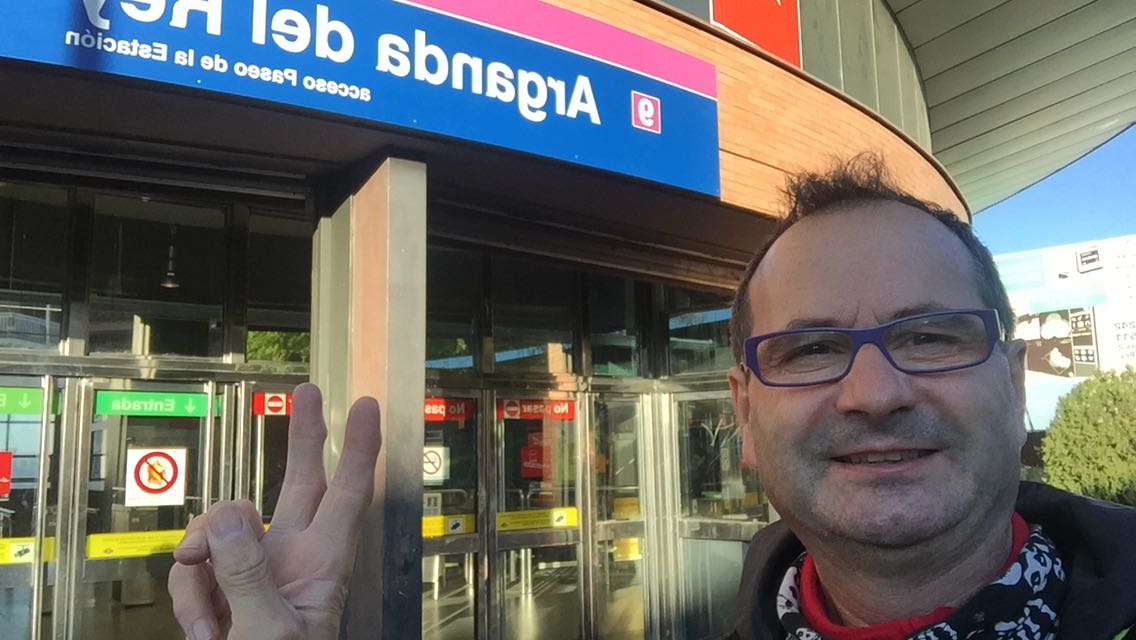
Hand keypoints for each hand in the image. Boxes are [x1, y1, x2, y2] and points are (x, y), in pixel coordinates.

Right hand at [169, 383, 381, 639]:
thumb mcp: (269, 630)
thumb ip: (247, 572)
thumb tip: (228, 515)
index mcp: (322, 565)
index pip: (347, 495)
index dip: (358, 449)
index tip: (365, 407)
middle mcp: (291, 558)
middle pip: (299, 483)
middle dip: (302, 439)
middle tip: (307, 393)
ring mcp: (254, 572)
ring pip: (221, 530)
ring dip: (203, 564)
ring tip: (214, 623)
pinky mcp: (221, 588)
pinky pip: (192, 567)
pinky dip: (187, 594)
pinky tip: (204, 630)